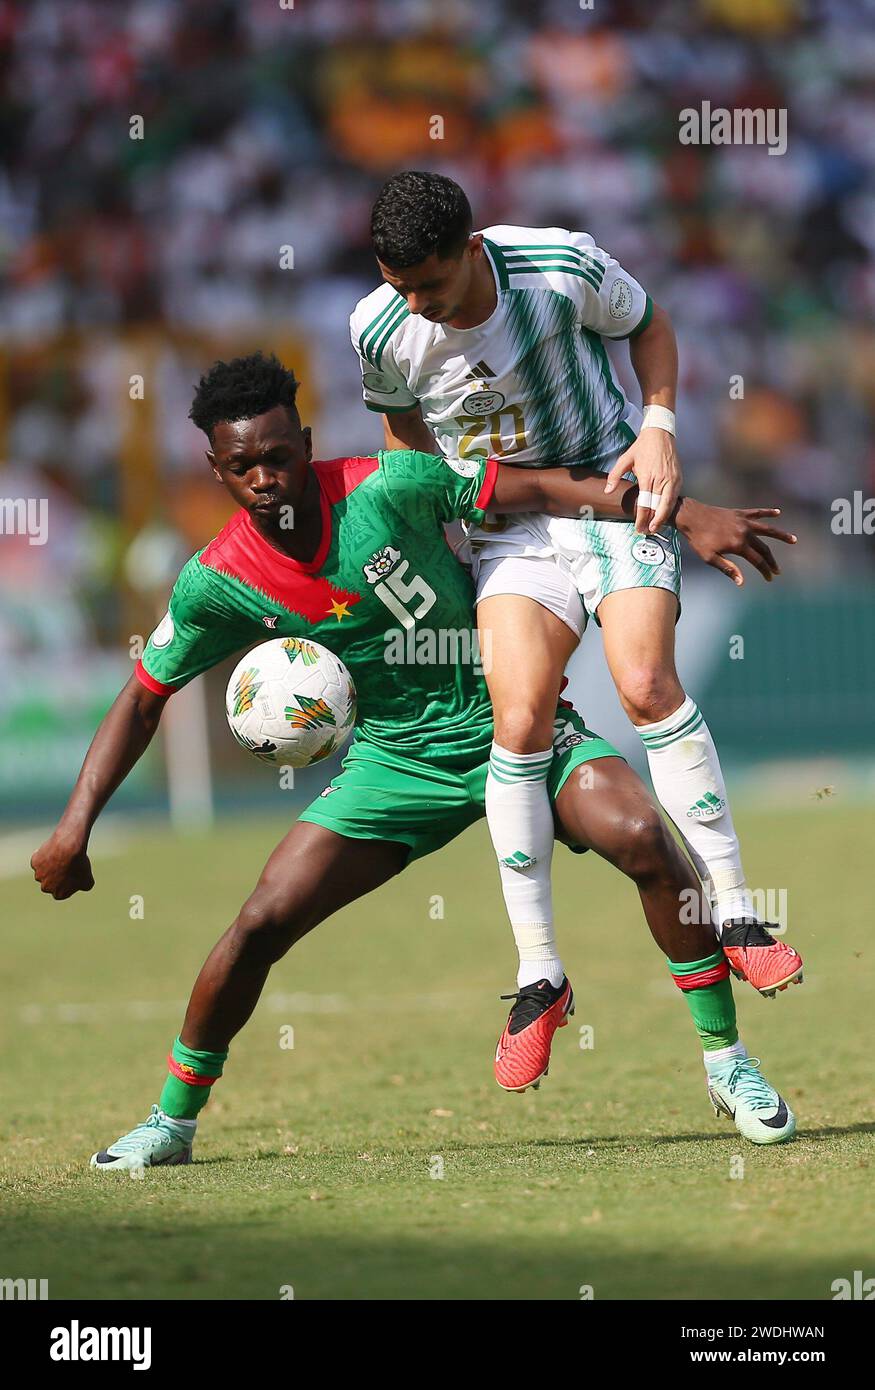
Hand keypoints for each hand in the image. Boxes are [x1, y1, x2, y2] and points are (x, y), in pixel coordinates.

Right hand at [31, 829, 93, 899]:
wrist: (69, 847)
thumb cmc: (79, 865)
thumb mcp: (89, 880)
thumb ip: (85, 886)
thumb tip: (83, 886)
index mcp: (58, 894)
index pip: (61, 891)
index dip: (67, 883)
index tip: (71, 874)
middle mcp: (46, 887)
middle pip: (50, 882)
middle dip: (56, 875)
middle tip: (66, 864)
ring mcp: (39, 875)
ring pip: (43, 870)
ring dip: (49, 865)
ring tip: (61, 856)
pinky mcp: (35, 863)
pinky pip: (39, 859)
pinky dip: (44, 855)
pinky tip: (53, 850)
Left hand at [604, 426, 680, 533]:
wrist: (660, 434)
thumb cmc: (642, 447)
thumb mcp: (625, 459)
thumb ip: (615, 476)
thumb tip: (608, 490)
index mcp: (648, 476)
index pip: (645, 503)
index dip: (642, 518)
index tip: (638, 527)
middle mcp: (662, 480)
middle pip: (659, 507)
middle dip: (653, 522)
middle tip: (647, 532)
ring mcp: (672, 479)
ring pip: (669, 504)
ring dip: (663, 518)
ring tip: (656, 528)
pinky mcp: (678, 478)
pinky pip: (674, 498)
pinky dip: (669, 508)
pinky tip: (663, 515)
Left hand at [675, 500, 796, 584]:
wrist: (691, 517)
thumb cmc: (698, 540)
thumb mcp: (710, 558)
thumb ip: (727, 568)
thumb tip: (742, 582)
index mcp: (738, 545)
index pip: (757, 560)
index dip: (765, 570)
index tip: (770, 578)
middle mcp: (745, 532)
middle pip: (764, 548)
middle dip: (772, 561)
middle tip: (778, 570)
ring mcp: (743, 521)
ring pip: (767, 529)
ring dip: (781, 535)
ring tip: (794, 540)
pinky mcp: (739, 513)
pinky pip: (757, 513)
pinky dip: (768, 513)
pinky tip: (778, 513)